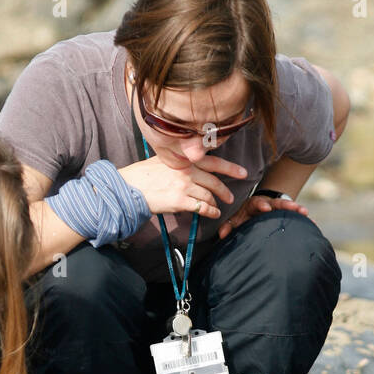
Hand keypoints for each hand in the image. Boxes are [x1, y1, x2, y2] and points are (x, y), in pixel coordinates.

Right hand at [119, 153, 246, 218]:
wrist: (130, 187)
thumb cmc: (144, 174)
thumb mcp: (163, 160)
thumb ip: (181, 162)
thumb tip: (194, 168)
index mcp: (184, 159)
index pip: (213, 161)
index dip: (230, 168)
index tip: (243, 172)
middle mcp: (186, 170)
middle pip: (214, 180)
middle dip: (225, 191)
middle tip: (231, 197)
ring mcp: (184, 185)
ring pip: (209, 195)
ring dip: (216, 203)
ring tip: (218, 208)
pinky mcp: (180, 200)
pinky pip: (201, 207)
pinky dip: (210, 211)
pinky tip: (213, 214)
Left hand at [218, 193, 308, 241]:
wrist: (254, 212)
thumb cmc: (244, 218)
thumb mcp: (236, 220)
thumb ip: (229, 226)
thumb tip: (222, 235)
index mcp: (254, 204)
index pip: (257, 202)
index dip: (261, 204)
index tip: (265, 207)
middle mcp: (268, 204)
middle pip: (277, 203)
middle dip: (285, 204)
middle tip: (294, 207)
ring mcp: (278, 209)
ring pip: (288, 207)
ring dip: (297, 209)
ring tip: (305, 212)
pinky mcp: (285, 215)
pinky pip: (295, 216)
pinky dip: (304, 220)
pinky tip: (314, 224)